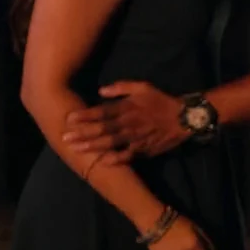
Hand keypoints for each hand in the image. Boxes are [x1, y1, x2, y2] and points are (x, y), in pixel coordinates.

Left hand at [63, 81, 188, 163]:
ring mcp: (135, 138)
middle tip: (65, 138)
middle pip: (102, 129)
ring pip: (110, 143)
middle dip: (82, 133)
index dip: (85, 116)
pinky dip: (115, 159)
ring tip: (76, 149)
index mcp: (127, 107)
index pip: (102, 112)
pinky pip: (127, 156)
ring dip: (92, 146)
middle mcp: (128, 123)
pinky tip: (102, 162)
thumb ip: (122, 87)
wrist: (184, 118)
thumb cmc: (160, 101)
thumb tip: (101, 91)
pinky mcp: (143, 149)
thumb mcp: (143, 87)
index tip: (69, 119)